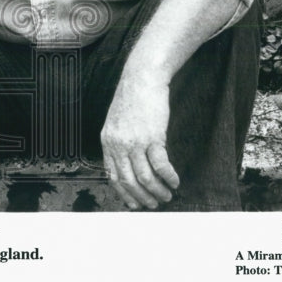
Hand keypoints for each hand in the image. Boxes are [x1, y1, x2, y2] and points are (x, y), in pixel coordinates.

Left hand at [100, 75, 179, 209]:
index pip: (113, 176)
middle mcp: (118, 144)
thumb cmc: (132, 98)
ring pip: (145, 178)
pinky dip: (168, 178)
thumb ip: (118, 142)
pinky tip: (174, 181)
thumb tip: (127, 163)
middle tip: (154, 204)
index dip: (125, 194)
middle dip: (143, 197)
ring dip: (158, 191)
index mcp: (107, 141)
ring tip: (167, 195)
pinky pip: (161, 166)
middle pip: (129, 181)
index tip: (134, 204)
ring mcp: (135, 142)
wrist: (142, 78)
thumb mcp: (116, 122)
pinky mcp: (153, 137)